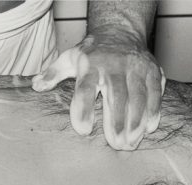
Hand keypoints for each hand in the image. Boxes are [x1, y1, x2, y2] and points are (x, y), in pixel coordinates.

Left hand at [32, 31, 164, 149]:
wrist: (120, 32)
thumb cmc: (91, 53)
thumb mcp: (68, 59)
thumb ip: (52, 74)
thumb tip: (36, 86)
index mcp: (91, 66)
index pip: (85, 89)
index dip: (84, 110)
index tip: (84, 131)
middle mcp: (114, 66)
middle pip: (116, 96)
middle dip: (117, 122)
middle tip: (116, 145)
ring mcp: (135, 68)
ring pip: (138, 96)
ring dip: (136, 121)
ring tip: (131, 142)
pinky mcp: (152, 70)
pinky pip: (156, 91)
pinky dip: (154, 109)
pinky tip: (150, 128)